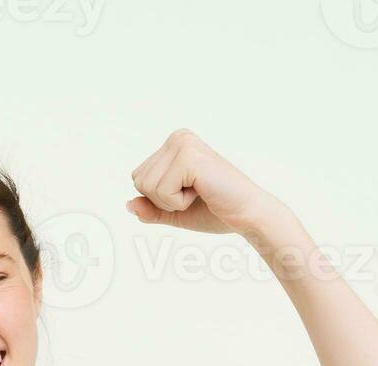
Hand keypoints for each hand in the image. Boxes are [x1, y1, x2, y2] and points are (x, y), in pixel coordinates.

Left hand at [125, 129, 287, 238]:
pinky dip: (179, 202)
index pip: (138, 178)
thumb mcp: (175, 212)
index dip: (160, 198)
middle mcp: (178, 137)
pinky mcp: (189, 156)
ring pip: (146, 186)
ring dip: (172, 201)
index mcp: (174, 144)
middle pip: (138, 180)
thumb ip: (151, 209)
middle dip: (163, 200)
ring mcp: (183, 143)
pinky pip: (161, 191)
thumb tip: (128, 205)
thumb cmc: (217, 211)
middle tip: (196, 194)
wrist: (249, 216)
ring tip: (200, 192)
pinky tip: (203, 192)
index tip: (191, 193)